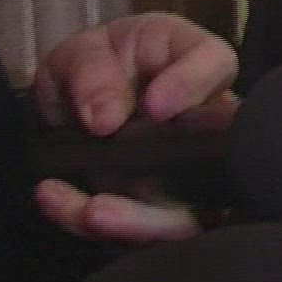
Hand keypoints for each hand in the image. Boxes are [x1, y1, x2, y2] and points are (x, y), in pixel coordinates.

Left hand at [28, 14, 234, 245]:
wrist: (73, 99)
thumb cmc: (93, 63)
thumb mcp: (82, 53)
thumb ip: (92, 72)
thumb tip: (105, 120)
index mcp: (196, 61)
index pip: (215, 65)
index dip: (192, 86)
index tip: (154, 106)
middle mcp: (208, 119)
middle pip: (221, 160)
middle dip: (172, 193)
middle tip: (107, 203)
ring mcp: (192, 168)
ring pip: (190, 212)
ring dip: (137, 223)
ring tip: (86, 214)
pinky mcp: (163, 202)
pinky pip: (144, 228)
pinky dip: (95, 223)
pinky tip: (60, 203)